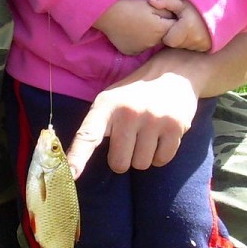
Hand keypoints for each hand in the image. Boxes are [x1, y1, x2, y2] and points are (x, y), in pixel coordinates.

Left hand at [64, 66, 198, 177]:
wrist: (174, 73)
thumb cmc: (135, 94)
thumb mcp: (111, 101)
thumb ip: (98, 126)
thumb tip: (79, 164)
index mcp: (106, 105)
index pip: (88, 135)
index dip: (78, 157)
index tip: (71, 174)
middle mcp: (128, 112)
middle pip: (119, 163)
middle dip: (123, 158)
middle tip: (130, 140)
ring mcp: (153, 119)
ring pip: (141, 165)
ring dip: (143, 156)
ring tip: (147, 134)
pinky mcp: (174, 127)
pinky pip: (161, 161)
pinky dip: (160, 155)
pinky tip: (160, 137)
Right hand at [93, 0, 173, 55]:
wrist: (109, 14)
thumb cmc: (131, 7)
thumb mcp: (152, 5)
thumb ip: (167, 11)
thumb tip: (177, 16)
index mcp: (161, 30)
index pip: (174, 28)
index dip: (170, 20)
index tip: (163, 15)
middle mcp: (154, 43)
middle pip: (163, 37)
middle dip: (160, 29)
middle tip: (148, 19)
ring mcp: (142, 49)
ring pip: (151, 43)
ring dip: (149, 36)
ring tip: (138, 25)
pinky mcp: (131, 52)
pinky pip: (139, 47)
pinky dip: (138, 41)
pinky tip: (131, 33)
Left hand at [149, 0, 211, 51]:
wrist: (219, 11)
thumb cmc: (196, 7)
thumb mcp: (180, 2)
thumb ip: (165, 1)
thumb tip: (150, 2)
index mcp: (186, 28)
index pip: (168, 40)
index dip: (167, 33)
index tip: (172, 25)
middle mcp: (194, 39)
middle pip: (175, 45)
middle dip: (174, 37)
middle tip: (179, 27)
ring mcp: (201, 46)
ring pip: (183, 48)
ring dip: (182, 41)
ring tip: (186, 30)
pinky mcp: (206, 49)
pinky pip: (192, 49)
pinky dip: (190, 43)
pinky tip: (193, 34)